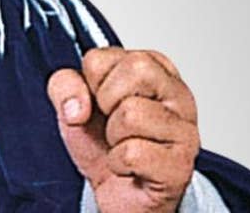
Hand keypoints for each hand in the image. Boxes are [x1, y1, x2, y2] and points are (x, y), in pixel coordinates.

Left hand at [46, 48, 199, 212]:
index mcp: (154, 70)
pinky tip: (130, 166)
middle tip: (112, 121)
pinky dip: (119, 163)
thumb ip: (65, 85)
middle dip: (106, 101)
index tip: (100, 102)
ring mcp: (184, 130)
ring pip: (132, 113)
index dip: (90, 84)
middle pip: (136, 69)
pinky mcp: (180, 165)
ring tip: (123, 145)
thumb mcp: (74, 105)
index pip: (103, 57)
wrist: (118, 193)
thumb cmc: (102, 143)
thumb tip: (77, 104)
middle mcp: (177, 95)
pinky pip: (133, 153)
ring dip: (113, 136)